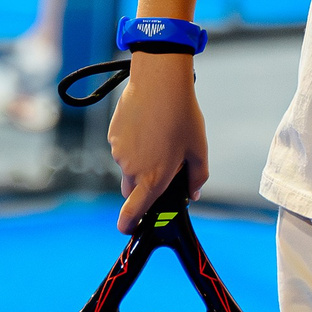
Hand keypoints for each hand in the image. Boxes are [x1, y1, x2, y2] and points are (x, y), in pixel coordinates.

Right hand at [107, 51, 207, 231]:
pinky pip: (121, 148)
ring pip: (127, 168)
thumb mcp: (199, 150)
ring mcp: (119, 152)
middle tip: (161, 169)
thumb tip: (193, 193)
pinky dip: (132, 144)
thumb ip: (197, 178)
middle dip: (142, 188)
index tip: (131, 229)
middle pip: (131, 191)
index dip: (130, 225)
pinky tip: (147, 126)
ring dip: (139, 162)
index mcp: (153, 179)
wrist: (159, 82)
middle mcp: (132, 169)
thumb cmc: (182, 116)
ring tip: (158, 137)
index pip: (133, 213)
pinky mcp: (113, 135)